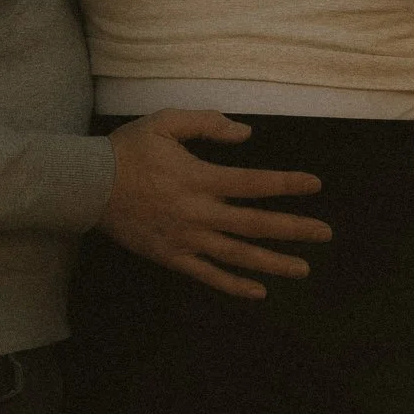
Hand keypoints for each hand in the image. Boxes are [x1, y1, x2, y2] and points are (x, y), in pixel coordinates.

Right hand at [99, 109, 330, 299]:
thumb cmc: (128, 149)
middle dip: (294, 229)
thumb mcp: (166, 122)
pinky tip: (258, 291)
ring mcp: (187, 239)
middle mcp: (200, 213)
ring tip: (303, 269)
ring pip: (238, 255)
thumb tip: (247, 134)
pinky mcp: (172, 257)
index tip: (315, 185)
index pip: (254, 183)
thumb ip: (207, 123)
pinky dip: (234, 285)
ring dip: (273, 262)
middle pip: (255, 224)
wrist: (88, 186)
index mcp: (200, 178)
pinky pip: (209, 276)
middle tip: (326, 234)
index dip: (287, 184)